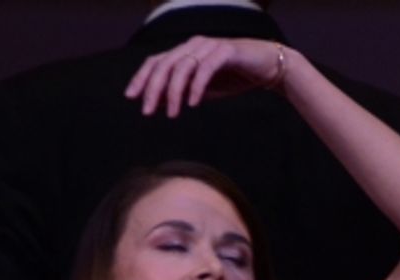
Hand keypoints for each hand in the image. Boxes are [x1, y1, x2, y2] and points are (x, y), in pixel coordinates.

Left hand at [125, 36, 286, 117]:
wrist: (268, 68)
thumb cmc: (236, 77)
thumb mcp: (203, 89)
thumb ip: (182, 93)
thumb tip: (158, 104)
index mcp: (186, 52)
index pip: (156, 62)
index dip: (141, 78)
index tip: (131, 97)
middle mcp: (194, 45)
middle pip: (164, 64)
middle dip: (152, 89)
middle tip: (147, 112)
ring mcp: (210, 46)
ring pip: (182, 66)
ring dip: (174, 92)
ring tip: (172, 114)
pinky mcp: (227, 51)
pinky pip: (206, 68)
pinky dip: (197, 86)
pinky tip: (193, 103)